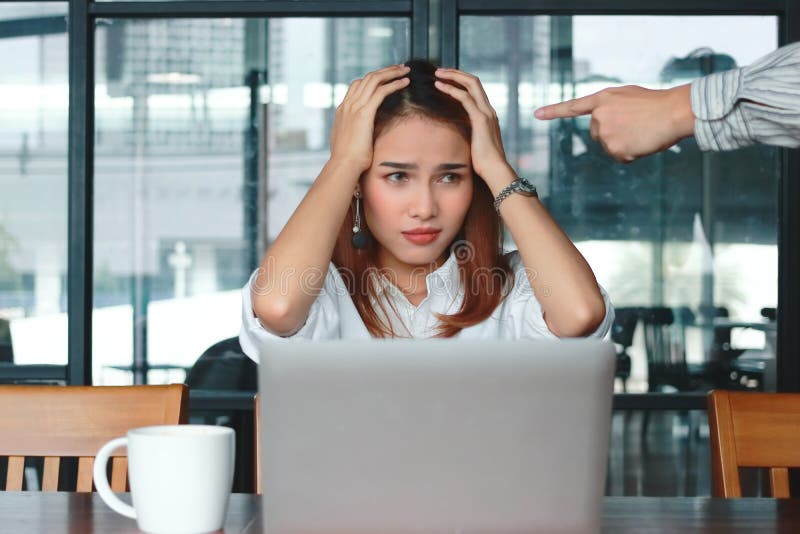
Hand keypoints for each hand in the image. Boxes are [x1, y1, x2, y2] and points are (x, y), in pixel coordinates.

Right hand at [329, 64, 409, 172]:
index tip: (386, 78)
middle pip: (367, 78)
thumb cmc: (347, 160)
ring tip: (405, 70)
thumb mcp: (347, 142)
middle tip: (399, 67)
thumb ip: (352, 134)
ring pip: (374, 80)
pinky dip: (394, 84)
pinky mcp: (364, 113)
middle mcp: (348, 105)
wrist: (343, 165)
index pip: (357, 85)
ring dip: (391, 72)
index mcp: (343, 110)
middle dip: (385, 71)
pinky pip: (381, 91)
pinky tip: (405, 83)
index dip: (373, 79)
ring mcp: (354, 107)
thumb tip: (358, 136)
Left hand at [433, 68, 511, 180]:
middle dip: (456, 73)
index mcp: (488, 114)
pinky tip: (440, 86)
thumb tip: (455, 133)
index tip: (446, 79)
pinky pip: (465, 98)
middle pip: (474, 81)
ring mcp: (486, 113)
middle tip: (440, 70)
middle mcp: (488, 110)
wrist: (495, 169)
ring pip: (470, 84)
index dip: (461, 81)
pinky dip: (452, 89)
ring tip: (438, 74)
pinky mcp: (480, 119)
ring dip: (453, 76)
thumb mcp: (474, 143)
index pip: (475, 90)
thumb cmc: (484, 162)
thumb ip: (468, 133)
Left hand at [534, 84, 694, 162]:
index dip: (553, 111)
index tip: (536, 114)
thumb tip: (602, 123)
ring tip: (641, 131)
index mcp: (602, 99)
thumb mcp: (627, 96)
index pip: (572, 107)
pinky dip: (631, 153)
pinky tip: (642, 141)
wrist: (673, 112)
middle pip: (597, 133)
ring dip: (623, 142)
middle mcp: (599, 116)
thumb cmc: (655, 103)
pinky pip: (620, 156)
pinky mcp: (615, 150)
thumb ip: (609, 106)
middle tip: (634, 124)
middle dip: (612, 131)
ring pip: (609, 146)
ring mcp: (605, 134)